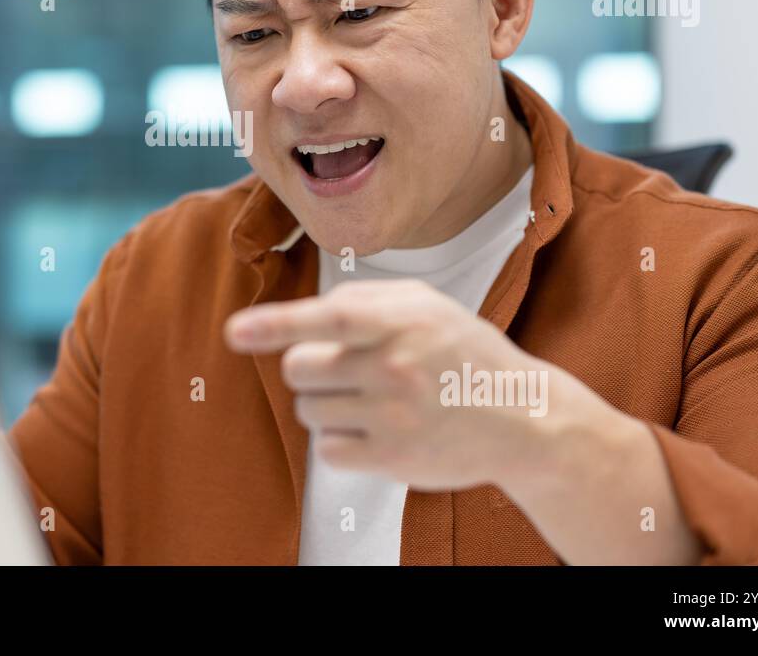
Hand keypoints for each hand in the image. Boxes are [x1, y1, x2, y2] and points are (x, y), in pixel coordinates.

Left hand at [225, 279, 566, 491]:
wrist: (522, 418)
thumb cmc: (465, 355)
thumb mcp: (427, 305)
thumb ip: (367, 298)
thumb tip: (307, 313)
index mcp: (401, 321)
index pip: (327, 317)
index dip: (275, 323)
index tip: (235, 332)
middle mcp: (395, 367)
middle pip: (299, 368)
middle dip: (308, 369)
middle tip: (344, 372)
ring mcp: (392, 416)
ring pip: (309, 410)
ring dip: (326, 405)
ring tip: (370, 401)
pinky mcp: (392, 458)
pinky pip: (328, 449)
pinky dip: (340, 441)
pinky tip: (375, 430)